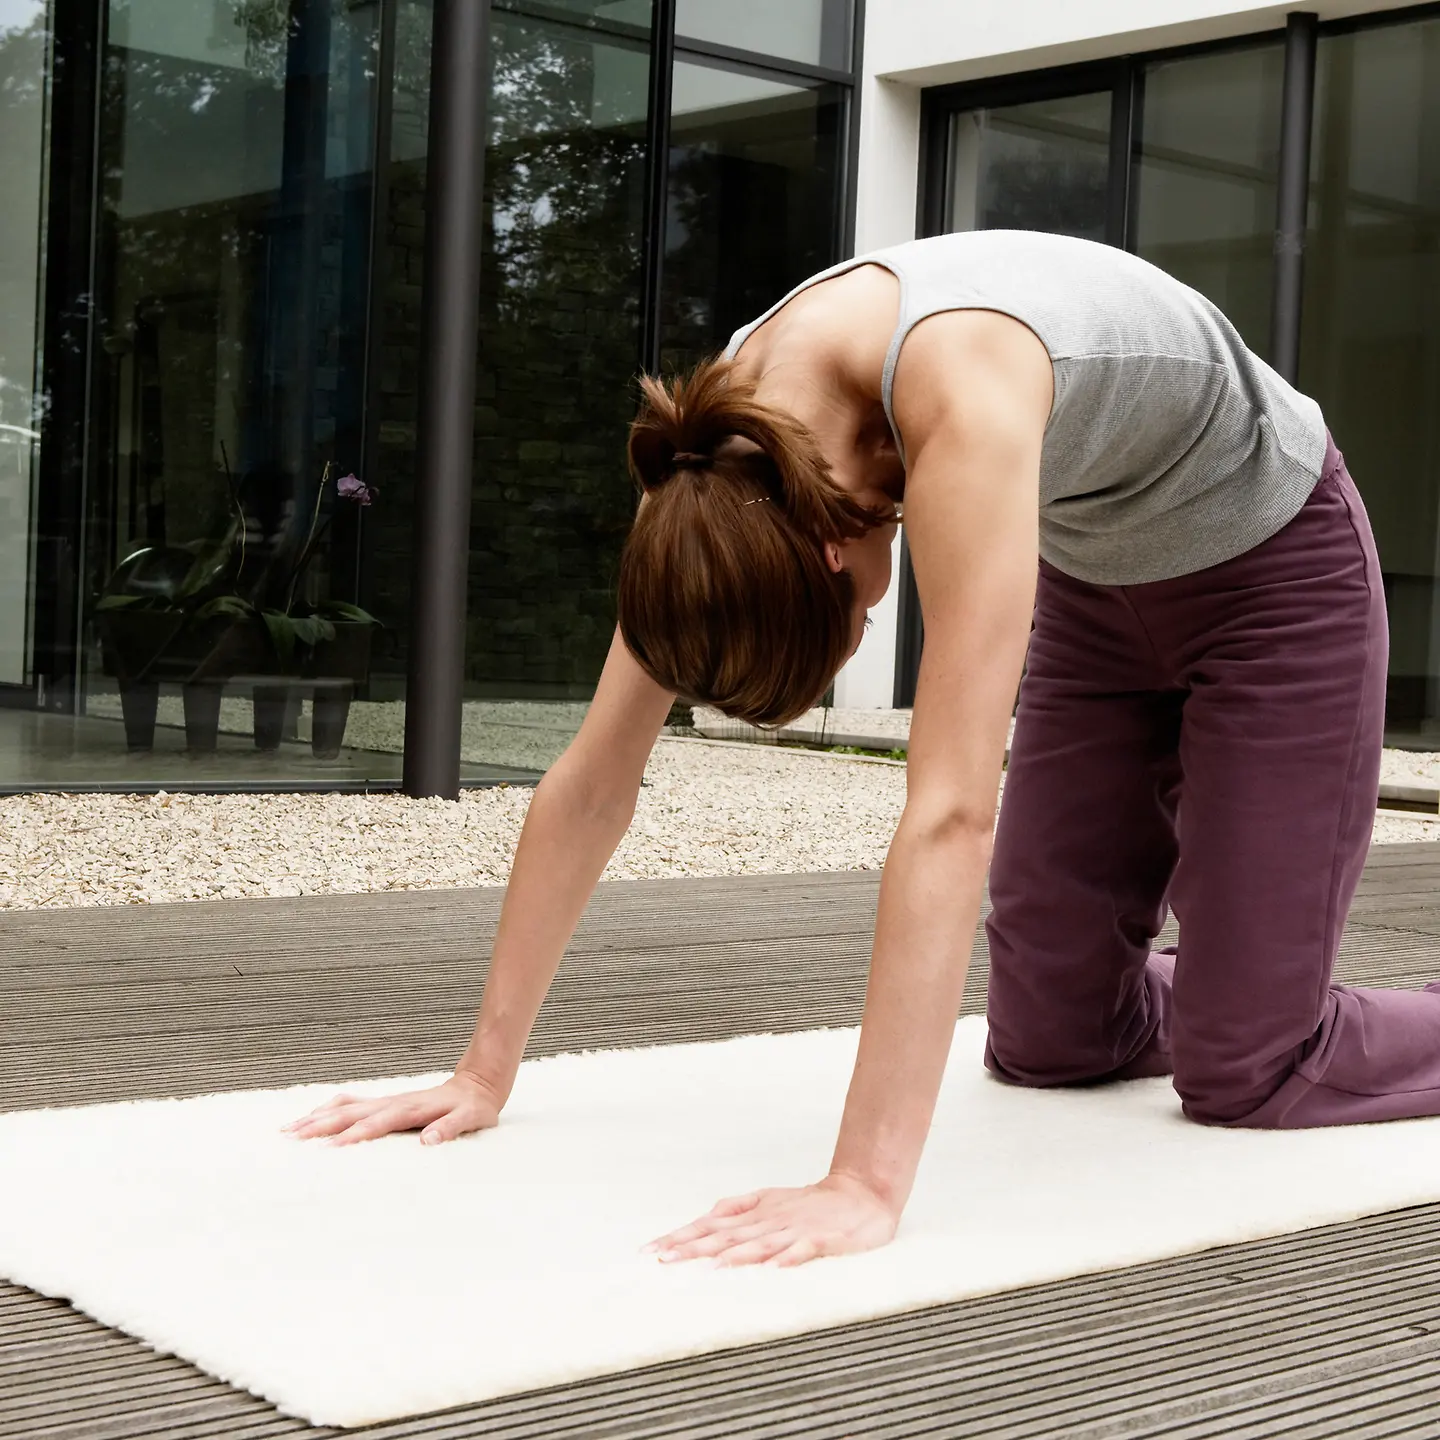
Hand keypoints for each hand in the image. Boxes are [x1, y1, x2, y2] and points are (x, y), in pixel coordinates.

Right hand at [282, 1071, 501, 1147]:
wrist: (477, 1085)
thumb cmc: (474, 1107)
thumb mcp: (471, 1118)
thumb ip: (451, 1127)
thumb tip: (428, 1139)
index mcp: (410, 1109)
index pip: (377, 1123)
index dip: (355, 1135)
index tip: (331, 1148)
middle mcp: (393, 1102)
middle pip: (351, 1112)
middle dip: (321, 1124)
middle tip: (292, 1137)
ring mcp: (387, 1101)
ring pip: (346, 1106)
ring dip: (318, 1116)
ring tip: (290, 1129)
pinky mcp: (386, 1102)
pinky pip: (352, 1103)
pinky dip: (330, 1108)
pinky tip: (314, 1116)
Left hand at [645, 1173, 898, 1268]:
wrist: (860, 1193)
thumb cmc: (809, 1204)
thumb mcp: (768, 1200)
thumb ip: (737, 1209)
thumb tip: (702, 1219)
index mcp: (754, 1213)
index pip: (710, 1226)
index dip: (681, 1237)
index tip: (651, 1250)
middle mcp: (768, 1220)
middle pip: (726, 1235)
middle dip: (694, 1247)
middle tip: (663, 1259)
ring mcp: (794, 1229)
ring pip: (759, 1243)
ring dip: (734, 1254)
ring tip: (709, 1265)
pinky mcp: (822, 1239)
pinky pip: (803, 1250)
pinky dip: (788, 1257)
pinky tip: (774, 1268)